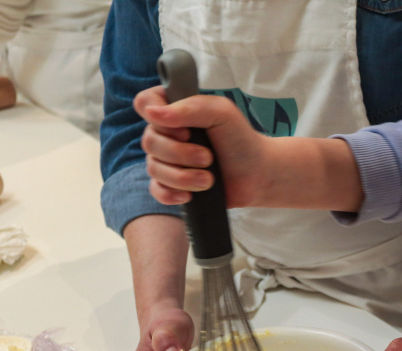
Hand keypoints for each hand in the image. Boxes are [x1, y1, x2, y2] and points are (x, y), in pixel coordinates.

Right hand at [133, 86, 270, 206]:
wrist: (257, 175)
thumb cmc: (241, 140)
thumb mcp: (222, 113)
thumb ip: (190, 108)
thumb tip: (154, 114)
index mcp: (175, 110)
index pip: (145, 103)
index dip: (156, 115)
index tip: (185, 129)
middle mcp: (167, 134)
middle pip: (149, 141)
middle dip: (180, 153)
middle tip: (208, 158)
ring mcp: (167, 161)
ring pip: (153, 168)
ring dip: (182, 176)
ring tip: (209, 179)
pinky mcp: (172, 185)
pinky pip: (156, 190)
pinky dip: (170, 194)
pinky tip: (189, 196)